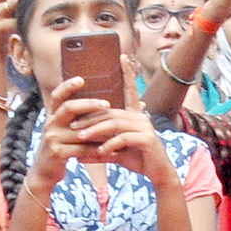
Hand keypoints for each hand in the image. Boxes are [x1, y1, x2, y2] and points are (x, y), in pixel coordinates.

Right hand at [25, 77, 115, 197]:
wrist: (44, 172)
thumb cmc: (63, 148)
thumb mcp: (67, 131)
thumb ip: (82, 119)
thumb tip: (111, 104)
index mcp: (54, 116)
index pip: (58, 96)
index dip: (67, 86)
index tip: (82, 79)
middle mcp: (50, 124)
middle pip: (68, 108)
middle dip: (88, 104)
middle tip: (107, 103)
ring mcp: (52, 138)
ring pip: (79, 131)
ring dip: (100, 130)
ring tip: (117, 128)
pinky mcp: (57, 153)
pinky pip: (82, 149)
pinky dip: (98, 149)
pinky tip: (112, 150)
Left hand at [71, 57, 177, 184]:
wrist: (158, 174)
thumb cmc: (138, 160)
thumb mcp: (116, 152)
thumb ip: (100, 149)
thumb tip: (79, 153)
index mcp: (136, 115)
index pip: (131, 90)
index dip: (127, 73)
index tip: (122, 56)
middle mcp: (142, 117)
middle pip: (111, 112)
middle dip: (90, 118)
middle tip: (72, 125)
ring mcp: (146, 127)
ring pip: (114, 123)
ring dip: (95, 130)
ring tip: (80, 138)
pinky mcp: (148, 139)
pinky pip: (123, 138)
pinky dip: (109, 144)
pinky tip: (101, 151)